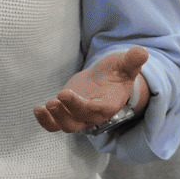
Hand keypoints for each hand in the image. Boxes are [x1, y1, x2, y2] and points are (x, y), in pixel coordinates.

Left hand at [33, 46, 148, 133]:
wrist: (108, 81)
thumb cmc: (117, 73)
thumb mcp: (125, 64)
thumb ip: (132, 61)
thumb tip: (142, 52)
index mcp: (109, 104)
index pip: (96, 110)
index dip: (81, 106)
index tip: (65, 94)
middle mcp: (94, 114)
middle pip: (79, 121)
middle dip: (65, 113)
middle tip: (54, 100)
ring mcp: (80, 115)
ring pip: (67, 125)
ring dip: (55, 119)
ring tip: (44, 106)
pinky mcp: (68, 112)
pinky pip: (56, 124)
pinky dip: (46, 121)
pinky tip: (38, 110)